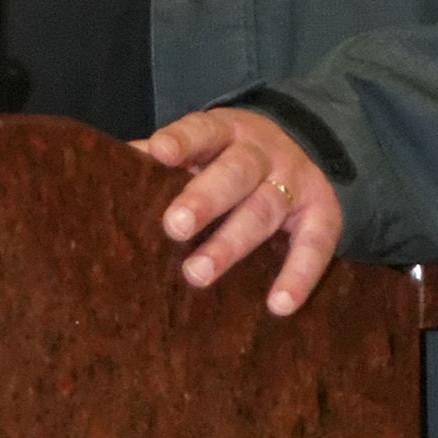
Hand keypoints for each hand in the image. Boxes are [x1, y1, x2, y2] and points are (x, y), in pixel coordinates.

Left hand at [133, 108, 343, 315]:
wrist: (310, 144)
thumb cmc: (233, 156)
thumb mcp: (205, 146)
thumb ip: (166, 155)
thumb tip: (114, 163)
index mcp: (226, 132)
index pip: (202, 131)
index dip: (182, 141)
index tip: (160, 153)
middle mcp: (262, 154)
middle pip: (234, 173)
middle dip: (204, 199)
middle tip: (174, 226)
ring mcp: (294, 183)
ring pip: (263, 211)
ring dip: (231, 244)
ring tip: (197, 274)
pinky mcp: (323, 213)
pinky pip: (314, 245)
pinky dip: (298, 275)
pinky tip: (278, 305)